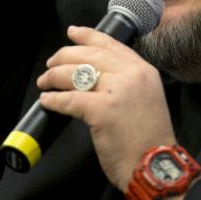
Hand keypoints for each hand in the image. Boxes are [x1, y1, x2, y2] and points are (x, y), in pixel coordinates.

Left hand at [37, 25, 176, 190]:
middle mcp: (131, 75)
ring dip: (54, 77)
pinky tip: (47, 101)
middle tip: (51, 63)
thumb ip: (127, 81)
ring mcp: (116, 91)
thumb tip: (96, 74)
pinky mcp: (101, 110)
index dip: (88, 36)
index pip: (111, 44)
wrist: (155, 166)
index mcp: (143, 71)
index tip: (73, 33)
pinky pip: (69, 99)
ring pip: (75, 74)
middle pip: (89, 55)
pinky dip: (54, 100)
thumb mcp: (146, 98)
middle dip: (64, 56)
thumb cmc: (149, 139)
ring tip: (45, 82)